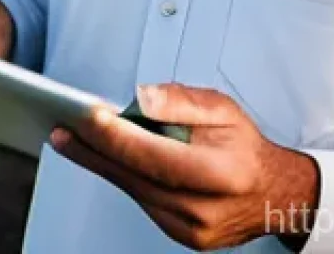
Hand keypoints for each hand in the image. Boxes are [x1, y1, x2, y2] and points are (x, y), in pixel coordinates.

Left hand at [49, 83, 320, 251]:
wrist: (273, 194)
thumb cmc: (244, 146)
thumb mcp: (221, 108)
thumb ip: (179, 101)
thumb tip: (140, 98)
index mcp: (220, 173)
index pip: (155, 155)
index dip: (117, 135)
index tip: (87, 115)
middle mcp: (204, 208)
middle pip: (135, 176)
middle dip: (93, 150)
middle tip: (60, 128)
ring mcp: (192, 229)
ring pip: (133, 190)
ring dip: (100, 163)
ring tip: (70, 137)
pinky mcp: (182, 236)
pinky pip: (141, 199)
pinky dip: (121, 176)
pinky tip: (101, 156)